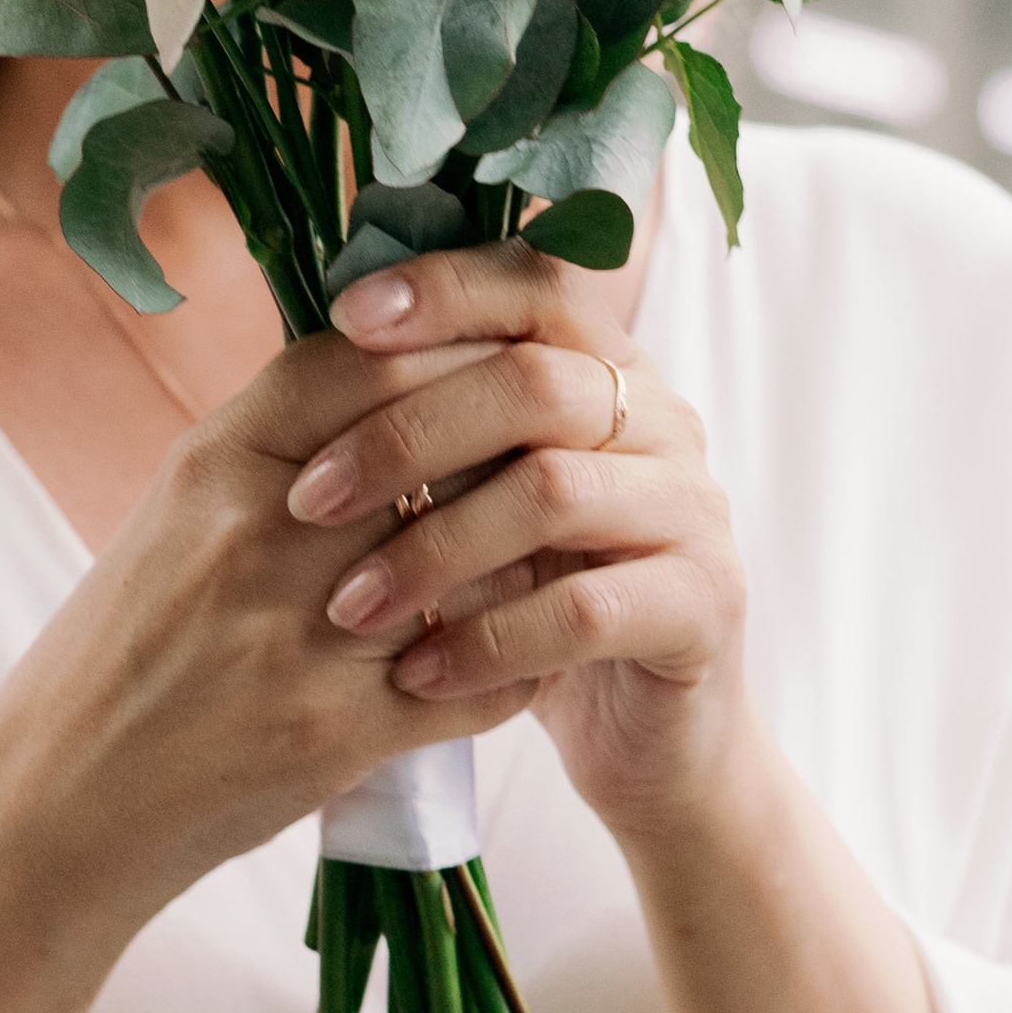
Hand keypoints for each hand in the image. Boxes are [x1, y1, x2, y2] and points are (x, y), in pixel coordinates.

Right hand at [0, 318, 544, 929]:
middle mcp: (258, 535)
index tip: (503, 364)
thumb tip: (408, 366)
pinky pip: (484, 677)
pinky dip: (517, 661)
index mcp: (216, 461)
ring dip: (524, 560)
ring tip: (542, 555)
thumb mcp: (182, 506)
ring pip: (481, 563)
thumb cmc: (130, 640)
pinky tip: (521, 650)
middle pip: (443, 457)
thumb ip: (286, 439)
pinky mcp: (339, 732)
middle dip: (507, 457)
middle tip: (553, 457)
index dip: (454, 353)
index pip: (371, 361)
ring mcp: (301, 637)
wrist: (62, 792)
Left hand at [284, 242, 751, 852]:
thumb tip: (314, 343)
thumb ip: (432, 418)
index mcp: (603, 367)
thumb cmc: (531, 593)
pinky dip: (489, 640)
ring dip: (433, 548)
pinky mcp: (705, 601)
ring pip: (553, 490)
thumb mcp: (477, 494)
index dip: (441, 290)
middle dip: (404, 437)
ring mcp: (691, 506)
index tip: (343, 322)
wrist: (642, 728)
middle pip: (533, 382)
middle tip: (307, 503)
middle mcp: (661, 418)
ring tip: (348, 610)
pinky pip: (585, 608)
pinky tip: (416, 673)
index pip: (533, 284)